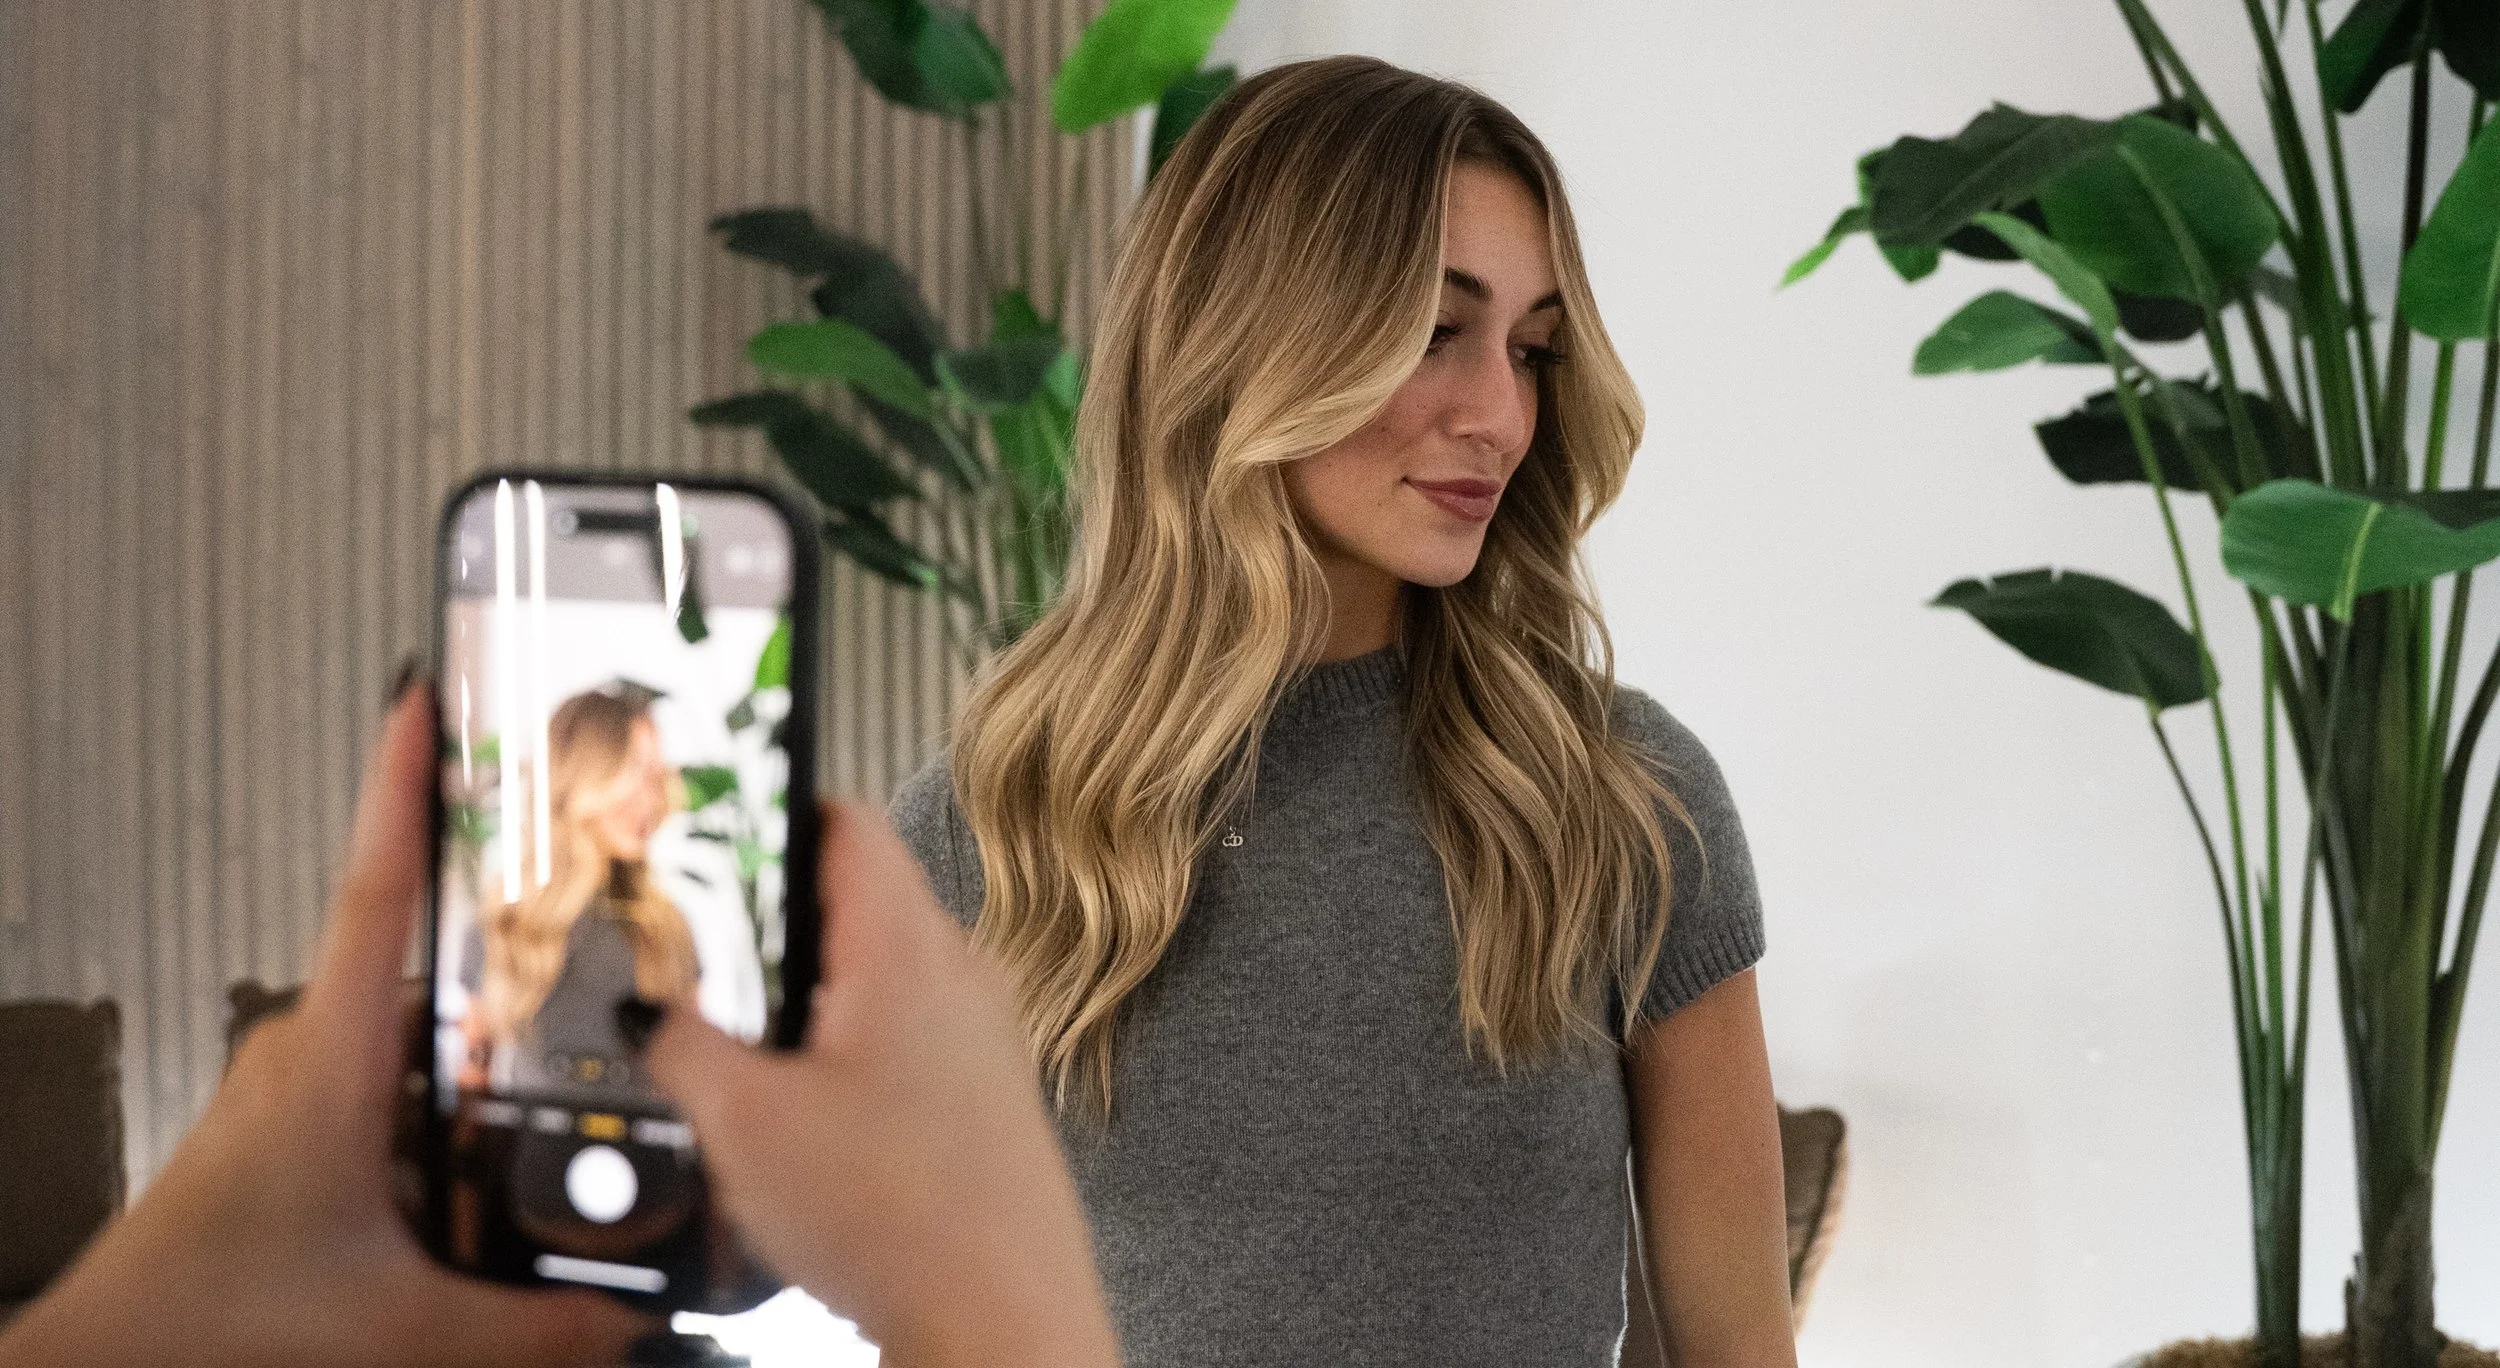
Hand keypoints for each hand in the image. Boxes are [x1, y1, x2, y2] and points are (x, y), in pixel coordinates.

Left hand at [0, 686, 651, 1367]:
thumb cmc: (206, 1321)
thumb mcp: (404, 1324)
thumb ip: (533, 1326)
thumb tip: (626, 1322)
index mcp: (334, 1057)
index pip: (378, 885)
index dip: (404, 786)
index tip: (425, 700)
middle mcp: (305, 1054)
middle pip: (427, 969)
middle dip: (505, 958)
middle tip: (583, 932)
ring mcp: (289, 1093)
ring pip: (407, 1045)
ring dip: (471, 1064)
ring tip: (548, 1096)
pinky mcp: (283, 1138)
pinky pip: (382, 1099)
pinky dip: (436, 1121)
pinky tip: (474, 1185)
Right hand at [641, 800, 1119, 1367]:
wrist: (1002, 1322)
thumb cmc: (900, 1218)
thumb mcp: (744, 1121)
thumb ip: (683, 1046)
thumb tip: (651, 1015)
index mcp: (909, 947)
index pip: (844, 820)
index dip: (770, 811)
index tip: (709, 830)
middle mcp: (961, 974)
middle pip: (856, 900)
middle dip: (770, 923)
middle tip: (696, 951)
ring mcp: (983, 1036)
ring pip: (877, 976)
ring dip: (806, 999)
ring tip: (740, 1044)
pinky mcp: (985, 1097)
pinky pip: (904, 1038)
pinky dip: (846, 1053)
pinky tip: (803, 1114)